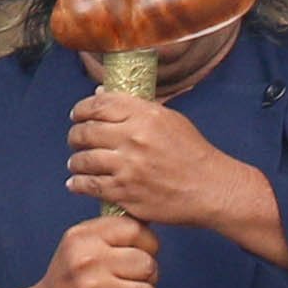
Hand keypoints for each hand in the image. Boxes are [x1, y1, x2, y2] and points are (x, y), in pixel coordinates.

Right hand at [18, 210, 157, 287]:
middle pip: (147, 263)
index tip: (139, 253)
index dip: (147, 244)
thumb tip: (152, 216)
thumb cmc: (71, 278)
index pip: (136, 230)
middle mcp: (86, 262)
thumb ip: (113, 231)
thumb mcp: (81, 244)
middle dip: (146, 276)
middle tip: (129, 282)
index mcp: (82, 238)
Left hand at [66, 90, 285, 262]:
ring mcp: (128, 167)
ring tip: (77, 163)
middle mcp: (134, 139)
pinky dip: (78, 184)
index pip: (99, 105)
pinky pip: (90, 186)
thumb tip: (101, 94)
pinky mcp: (126, 193)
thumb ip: (136, 108)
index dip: (81, 109)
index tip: (77, 115)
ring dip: (75, 161)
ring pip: (83, 160)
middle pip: (86, 131)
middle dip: (75, 136)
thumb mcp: (171, 120)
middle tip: (76, 140)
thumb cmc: (194, 154)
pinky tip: (76, 183)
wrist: (211, 189)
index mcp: (145, 115)